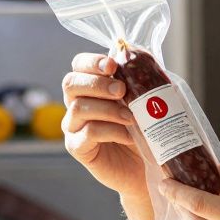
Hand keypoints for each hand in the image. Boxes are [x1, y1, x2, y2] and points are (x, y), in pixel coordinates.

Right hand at [61, 53, 146, 200]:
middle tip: (121, 90)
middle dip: (96, 83)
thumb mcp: (149, 100)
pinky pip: (87, 133)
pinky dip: (110, 131)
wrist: (148, 167)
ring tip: (132, 117)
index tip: (112, 65)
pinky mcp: (78, 148)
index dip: (92, 62)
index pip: (79, 65)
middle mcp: (77, 104)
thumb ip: (142, 77)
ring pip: (78, 108)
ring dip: (108, 109)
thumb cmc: (146, 130)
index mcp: (91, 87)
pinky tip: (128, 135)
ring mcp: (74, 127)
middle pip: (71, 83)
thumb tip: (141, 53)